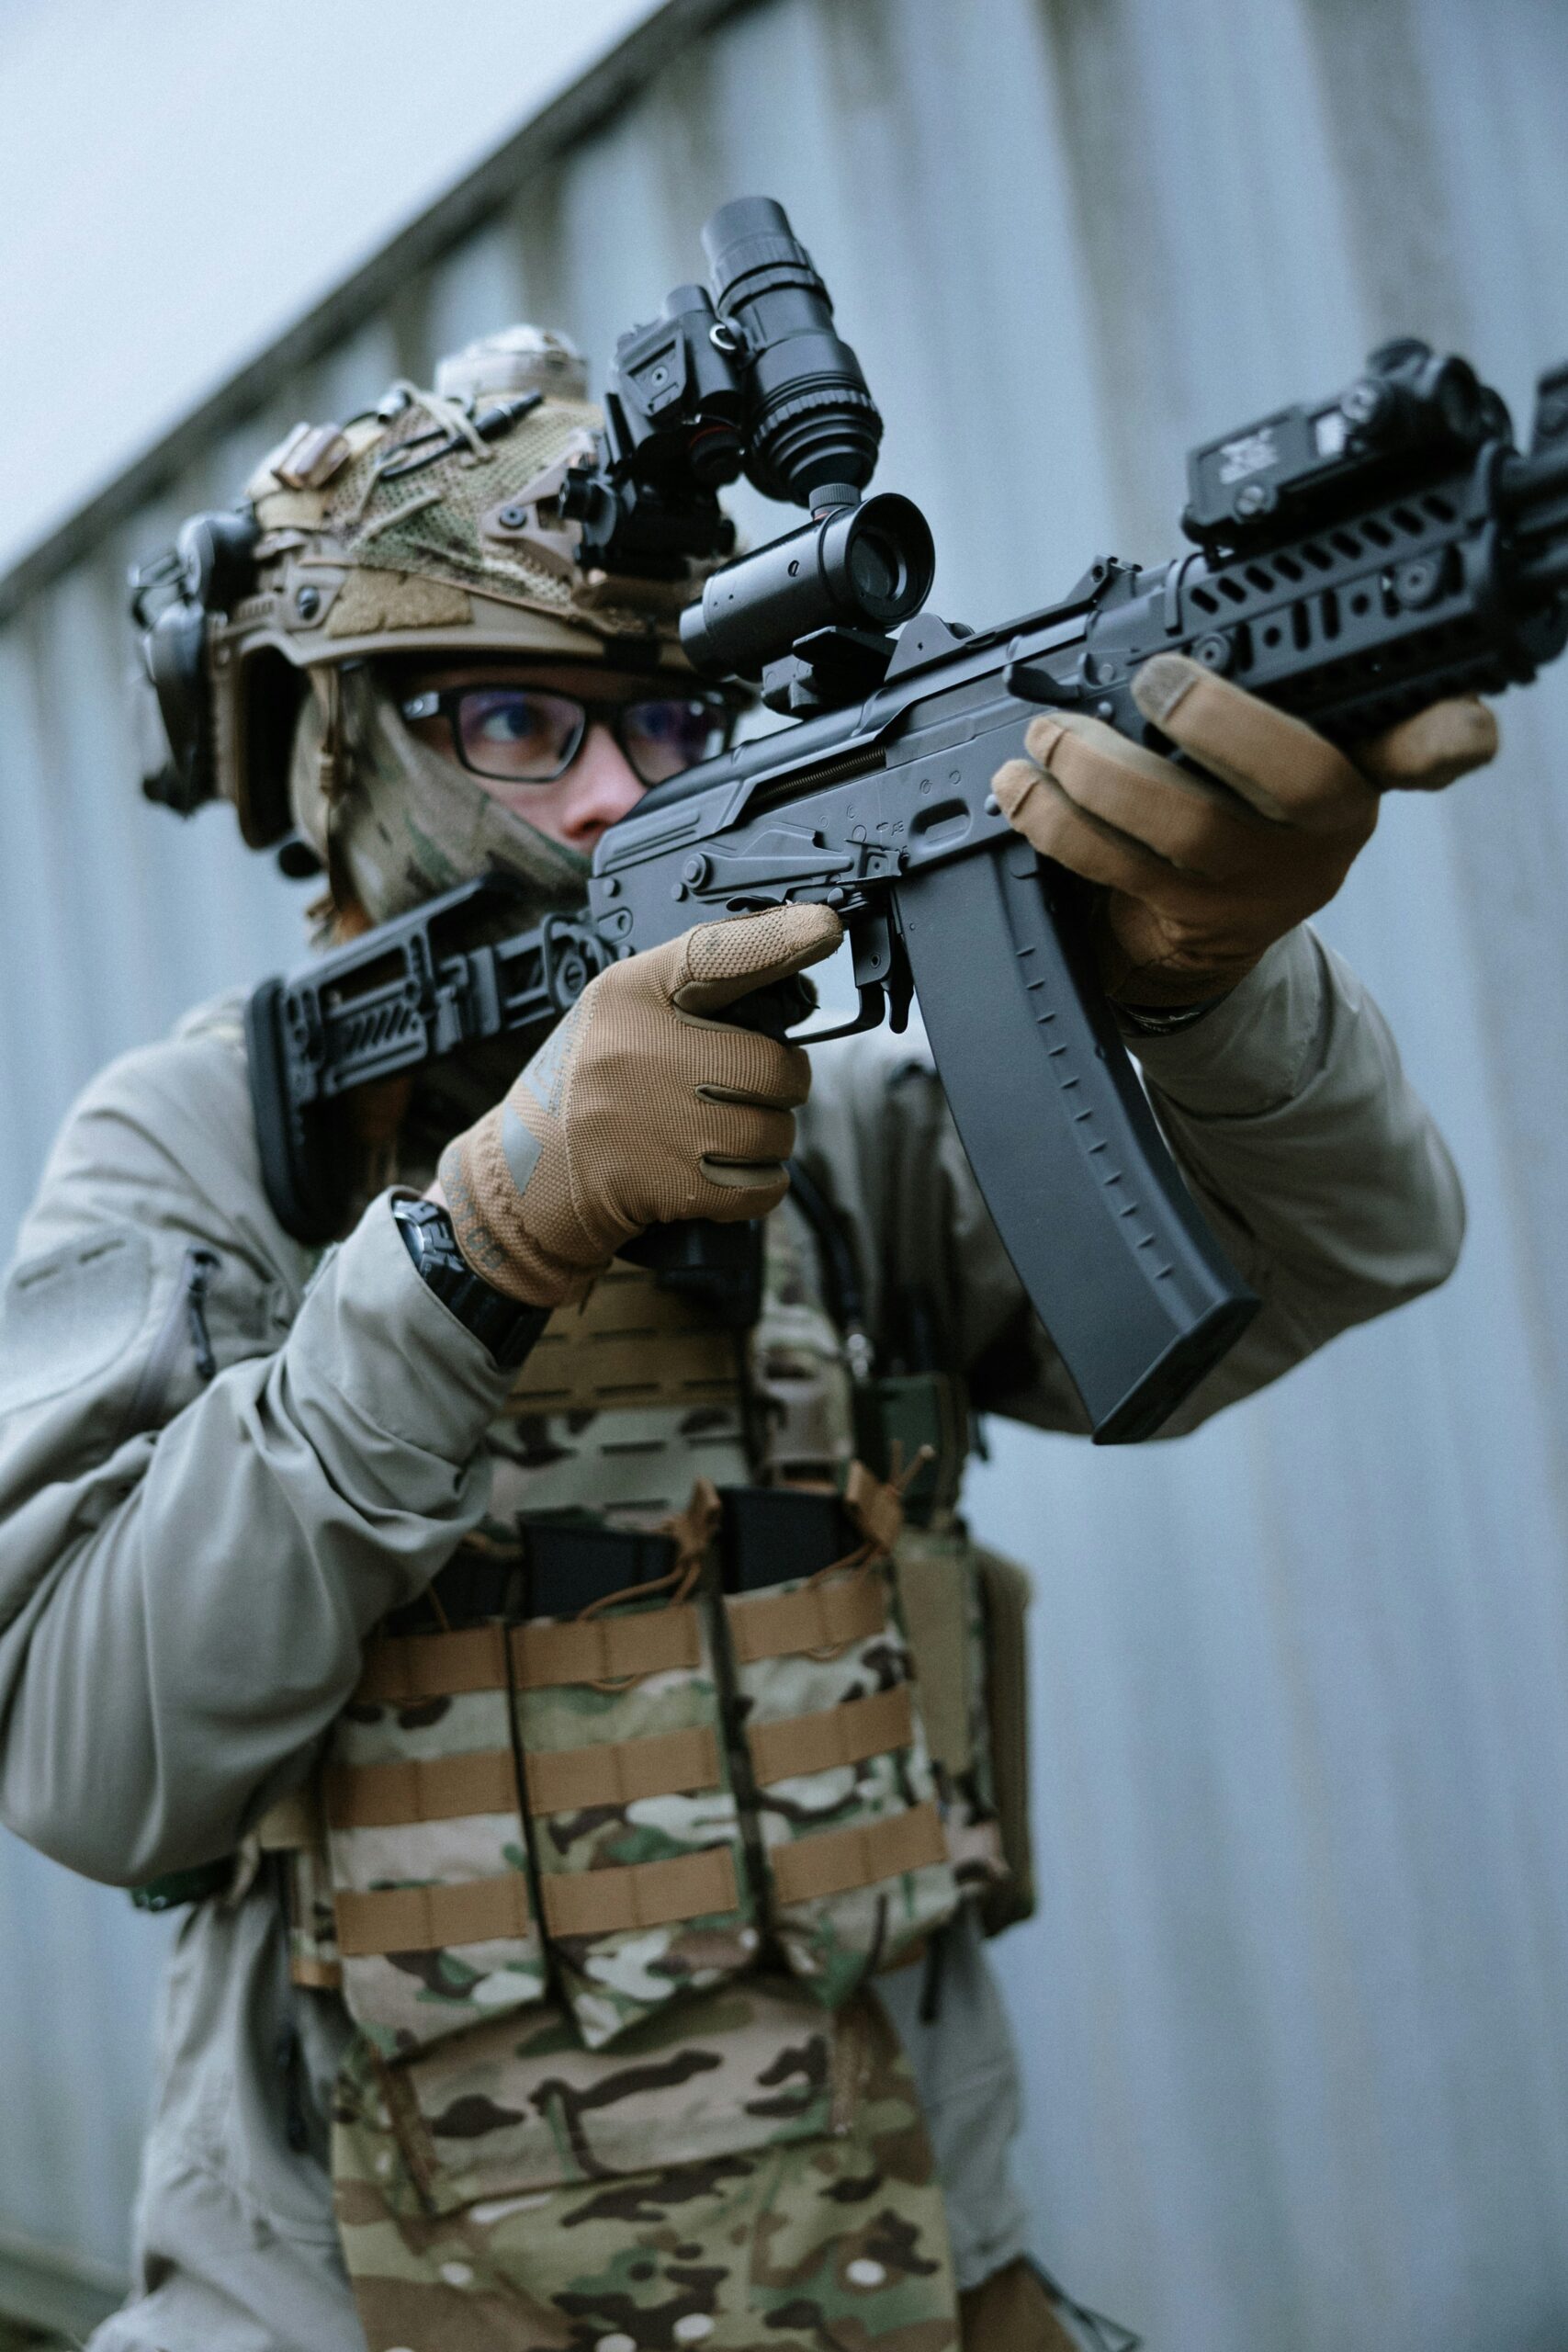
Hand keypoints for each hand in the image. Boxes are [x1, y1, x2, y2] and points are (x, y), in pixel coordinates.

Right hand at [438, 904, 841, 1305]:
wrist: (528, 1177)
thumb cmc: (589, 1084)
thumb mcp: (618, 1012)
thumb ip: (692, 990)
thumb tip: (791, 966)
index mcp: (630, 996)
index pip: (713, 955)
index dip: (776, 939)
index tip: (825, 927)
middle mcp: (643, 1053)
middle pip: (773, 1064)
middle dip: (778, 1083)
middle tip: (745, 1087)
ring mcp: (659, 1123)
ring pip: (776, 1130)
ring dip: (764, 1137)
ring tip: (718, 1131)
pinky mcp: (672, 1186)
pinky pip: (764, 1183)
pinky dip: (756, 1182)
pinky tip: (716, 1169)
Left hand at [991, 654, 1497, 1006]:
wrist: (1191, 938)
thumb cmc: (1227, 806)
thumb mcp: (1265, 755)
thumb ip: (1256, 697)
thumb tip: (1156, 619)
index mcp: (1360, 767)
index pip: (1430, 747)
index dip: (1449, 733)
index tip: (1457, 722)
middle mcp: (1327, 831)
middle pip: (1296, 775)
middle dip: (1215, 717)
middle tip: (1152, 682)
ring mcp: (1261, 885)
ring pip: (1185, 826)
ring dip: (1097, 770)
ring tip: (1045, 737)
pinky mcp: (1191, 922)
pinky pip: (1114, 865)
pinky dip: (1052, 821)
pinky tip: (1021, 791)